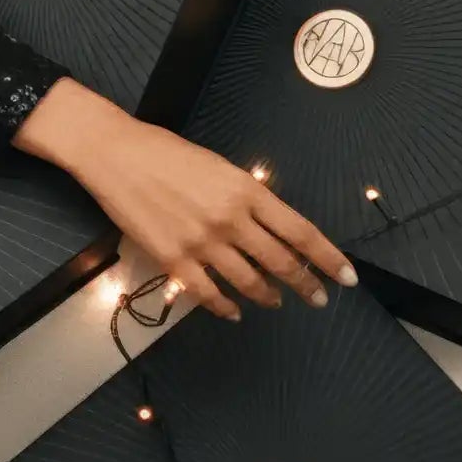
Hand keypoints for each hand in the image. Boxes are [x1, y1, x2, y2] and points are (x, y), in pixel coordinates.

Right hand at [13, 78, 356, 318]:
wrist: (114, 154)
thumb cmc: (164, 151)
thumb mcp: (218, 166)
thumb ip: (246, 197)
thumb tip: (270, 225)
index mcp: (246, 191)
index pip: (300, 233)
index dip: (328, 258)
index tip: (346, 277)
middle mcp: (230, 220)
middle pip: (281, 263)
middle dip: (305, 285)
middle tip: (318, 298)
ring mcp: (201, 243)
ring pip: (248, 282)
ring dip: (267, 296)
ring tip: (275, 301)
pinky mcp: (173, 259)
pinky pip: (207, 293)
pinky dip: (225, 306)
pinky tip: (233, 310)